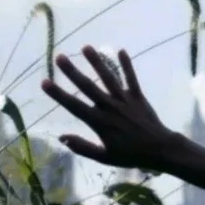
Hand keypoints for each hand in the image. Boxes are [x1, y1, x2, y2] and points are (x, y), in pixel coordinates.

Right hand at [41, 45, 184, 172]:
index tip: (45, 82)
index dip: (58, 94)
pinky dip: (127, 65)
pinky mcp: (138, 96)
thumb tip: (62, 137)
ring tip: (86, 47)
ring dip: (97, 62)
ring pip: (109, 78)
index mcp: (99, 122)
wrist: (160, 150)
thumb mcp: (104, 157)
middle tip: (59, 57)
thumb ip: (83, 147)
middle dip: (72, 72)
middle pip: (88, 86)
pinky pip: (131, 78)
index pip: (74, 106)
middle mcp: (110, 107)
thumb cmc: (130, 155)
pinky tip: (121, 51)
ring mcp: (125, 100)